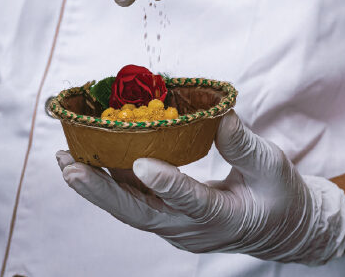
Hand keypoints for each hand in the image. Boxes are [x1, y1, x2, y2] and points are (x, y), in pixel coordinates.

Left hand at [57, 111, 344, 264]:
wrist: (278, 228)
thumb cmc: (278, 194)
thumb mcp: (273, 167)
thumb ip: (245, 145)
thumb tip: (221, 115)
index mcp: (224, 216)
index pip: (193, 202)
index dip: (168, 184)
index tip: (141, 163)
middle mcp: (192, 229)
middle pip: (141, 214)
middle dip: (102, 193)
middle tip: (71, 169)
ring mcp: (175, 228)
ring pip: (130, 210)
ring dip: (96, 188)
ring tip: (65, 162)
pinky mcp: (166, 219)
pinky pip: (134, 203)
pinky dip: (109, 184)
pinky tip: (86, 163)